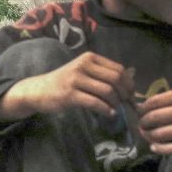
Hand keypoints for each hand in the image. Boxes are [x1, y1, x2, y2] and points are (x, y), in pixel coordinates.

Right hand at [2, 53, 129, 120]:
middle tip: (126, 105)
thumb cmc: (65, 82)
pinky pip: (95, 102)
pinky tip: (109, 114)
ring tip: (116, 109)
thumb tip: (132, 77)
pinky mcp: (70, 94)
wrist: (39, 90)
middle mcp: (83, 65)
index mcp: (90, 58)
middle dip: (125, 94)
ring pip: (107, 91)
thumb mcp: (84, 72)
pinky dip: (106, 110)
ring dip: (116, 103)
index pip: (118, 69)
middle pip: (115, 79)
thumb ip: (104, 73)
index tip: (131, 96)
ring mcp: (76, 79)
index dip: (129, 83)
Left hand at [138, 87, 171, 153]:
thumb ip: (162, 100)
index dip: (142, 109)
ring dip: (149, 136)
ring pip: (162, 134)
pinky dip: (160, 149)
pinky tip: (154, 147)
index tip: (138, 114)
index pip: (154, 102)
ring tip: (146, 135)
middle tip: (141, 126)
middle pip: (155, 118)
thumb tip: (138, 108)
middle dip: (143, 123)